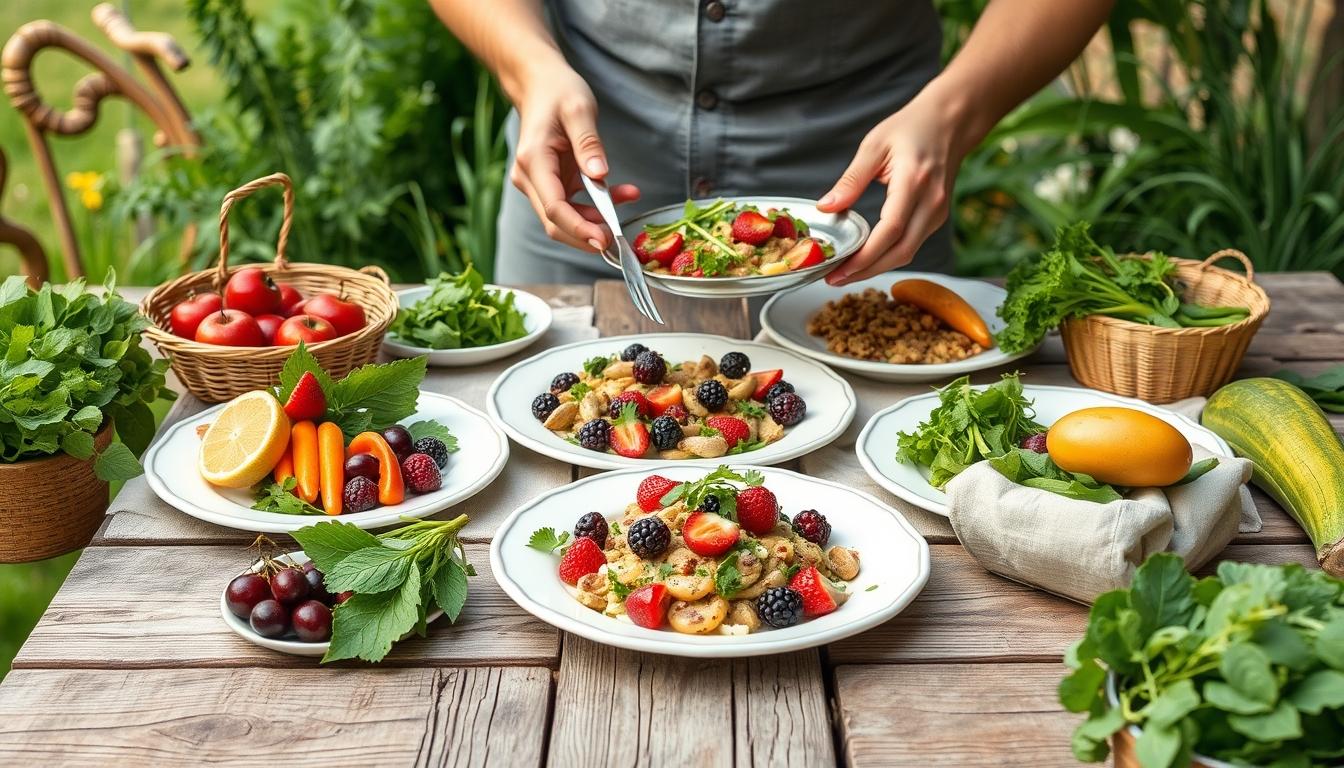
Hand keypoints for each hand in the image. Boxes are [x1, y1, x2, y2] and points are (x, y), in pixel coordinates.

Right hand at [511, 65, 639, 251]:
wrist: (539, 84)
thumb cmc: (558, 91)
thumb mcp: (579, 109)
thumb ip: (589, 143)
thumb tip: (600, 174)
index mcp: (534, 161)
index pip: (554, 208)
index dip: (579, 230)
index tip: (605, 240)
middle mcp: (530, 177)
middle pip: (555, 222)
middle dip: (587, 235)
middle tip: (619, 240)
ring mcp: (538, 183)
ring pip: (564, 218)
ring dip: (595, 220)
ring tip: (628, 200)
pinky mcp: (550, 184)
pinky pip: (572, 205)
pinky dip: (596, 206)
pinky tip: (622, 194)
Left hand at [818, 90, 964, 284]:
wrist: (949, 123)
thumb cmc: (911, 129)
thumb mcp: (874, 146)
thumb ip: (851, 180)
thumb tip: (826, 208)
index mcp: (915, 182)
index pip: (891, 229)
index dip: (865, 255)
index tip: (839, 268)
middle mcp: (931, 203)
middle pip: (901, 251)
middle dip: (866, 271)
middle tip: (834, 279)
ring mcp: (937, 213)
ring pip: (907, 253)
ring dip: (876, 267)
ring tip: (844, 273)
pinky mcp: (936, 218)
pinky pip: (911, 245)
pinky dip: (887, 256)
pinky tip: (865, 258)